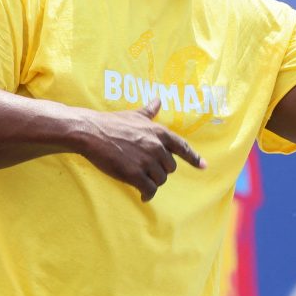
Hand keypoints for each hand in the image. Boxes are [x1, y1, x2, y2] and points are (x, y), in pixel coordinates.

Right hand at [79, 99, 205, 201]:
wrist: (91, 132)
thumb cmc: (112, 123)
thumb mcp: (134, 115)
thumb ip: (149, 111)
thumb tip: (158, 100)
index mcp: (159, 132)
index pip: (182, 147)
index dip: (194, 158)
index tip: (203, 166)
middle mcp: (156, 146)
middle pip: (170, 167)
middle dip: (160, 170)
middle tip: (147, 170)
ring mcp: (146, 161)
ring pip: (160, 179)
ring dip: (153, 182)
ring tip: (141, 180)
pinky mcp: (135, 174)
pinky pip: (150, 190)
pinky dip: (148, 194)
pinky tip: (143, 196)